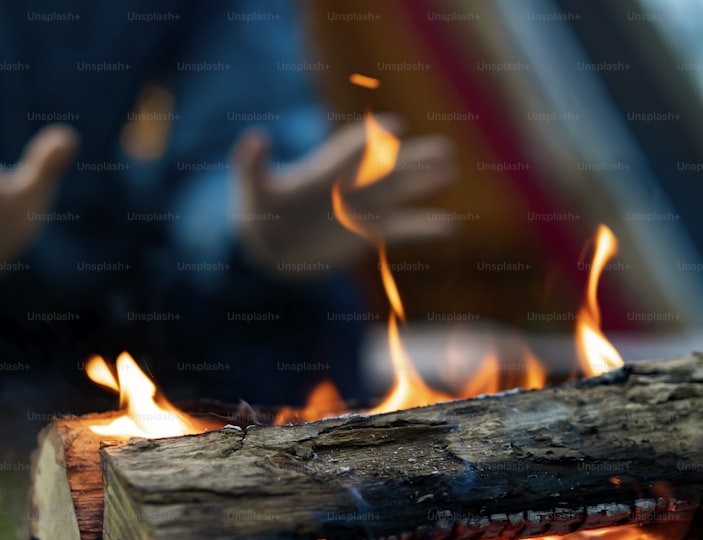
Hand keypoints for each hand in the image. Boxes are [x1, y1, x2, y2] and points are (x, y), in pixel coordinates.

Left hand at [233, 118, 456, 279]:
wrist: (271, 246)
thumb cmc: (260, 211)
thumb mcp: (253, 188)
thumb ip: (252, 165)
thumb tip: (255, 138)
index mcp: (326, 168)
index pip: (352, 148)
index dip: (371, 140)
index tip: (393, 129)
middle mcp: (351, 184)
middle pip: (388, 165)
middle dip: (414, 157)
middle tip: (443, 148)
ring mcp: (364, 208)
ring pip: (402, 191)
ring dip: (426, 181)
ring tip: (450, 170)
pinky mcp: (370, 234)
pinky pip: (403, 230)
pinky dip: (425, 228)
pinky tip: (450, 227)